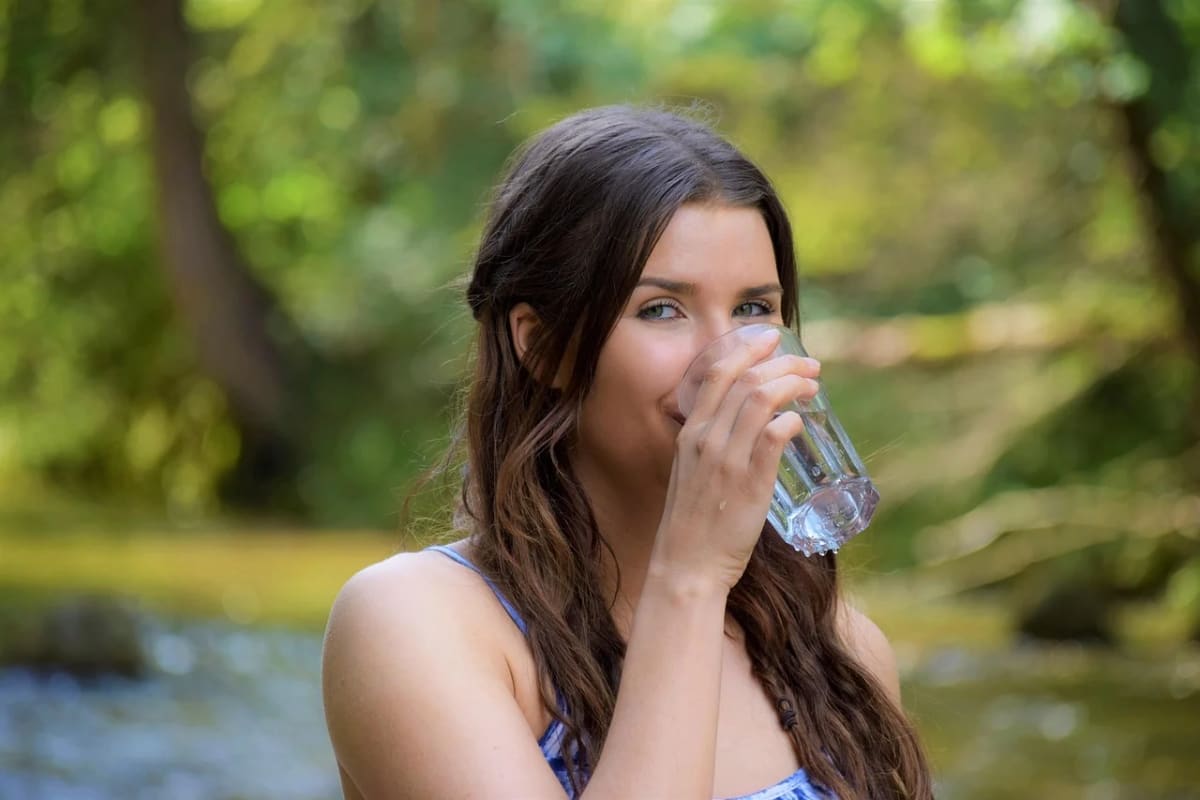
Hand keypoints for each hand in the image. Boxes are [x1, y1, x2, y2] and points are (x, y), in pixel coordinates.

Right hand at [650, 328, 821, 591]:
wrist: (687, 565)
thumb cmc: (693, 522)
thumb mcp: (690, 471)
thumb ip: (712, 447)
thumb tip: (749, 429)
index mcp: (690, 432)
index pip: (716, 373)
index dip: (746, 348)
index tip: (771, 338)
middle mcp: (706, 439)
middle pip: (747, 380)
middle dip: (783, 363)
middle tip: (809, 365)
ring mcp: (727, 460)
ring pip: (762, 400)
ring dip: (793, 385)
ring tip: (813, 386)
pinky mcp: (750, 483)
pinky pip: (774, 437)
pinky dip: (791, 420)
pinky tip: (800, 421)